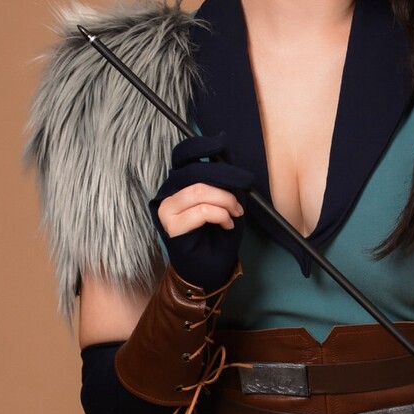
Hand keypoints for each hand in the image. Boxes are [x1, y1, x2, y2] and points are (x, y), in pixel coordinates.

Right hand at [148, 131, 254, 293]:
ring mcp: (167, 210)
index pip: (182, 156)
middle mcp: (168, 194)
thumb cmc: (217, 237)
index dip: (200, 146)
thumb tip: (225, 151)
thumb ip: (223, 179)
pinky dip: (221, 216)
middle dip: (225, 175)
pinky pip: (201, 212)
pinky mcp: (171, 227)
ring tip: (236, 213)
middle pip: (194, 172)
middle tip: (246, 183)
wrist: (209, 271)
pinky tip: (227, 225)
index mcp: (178, 184)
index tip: (220, 143)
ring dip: (225, 200)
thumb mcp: (226, 200)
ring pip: (199, 190)